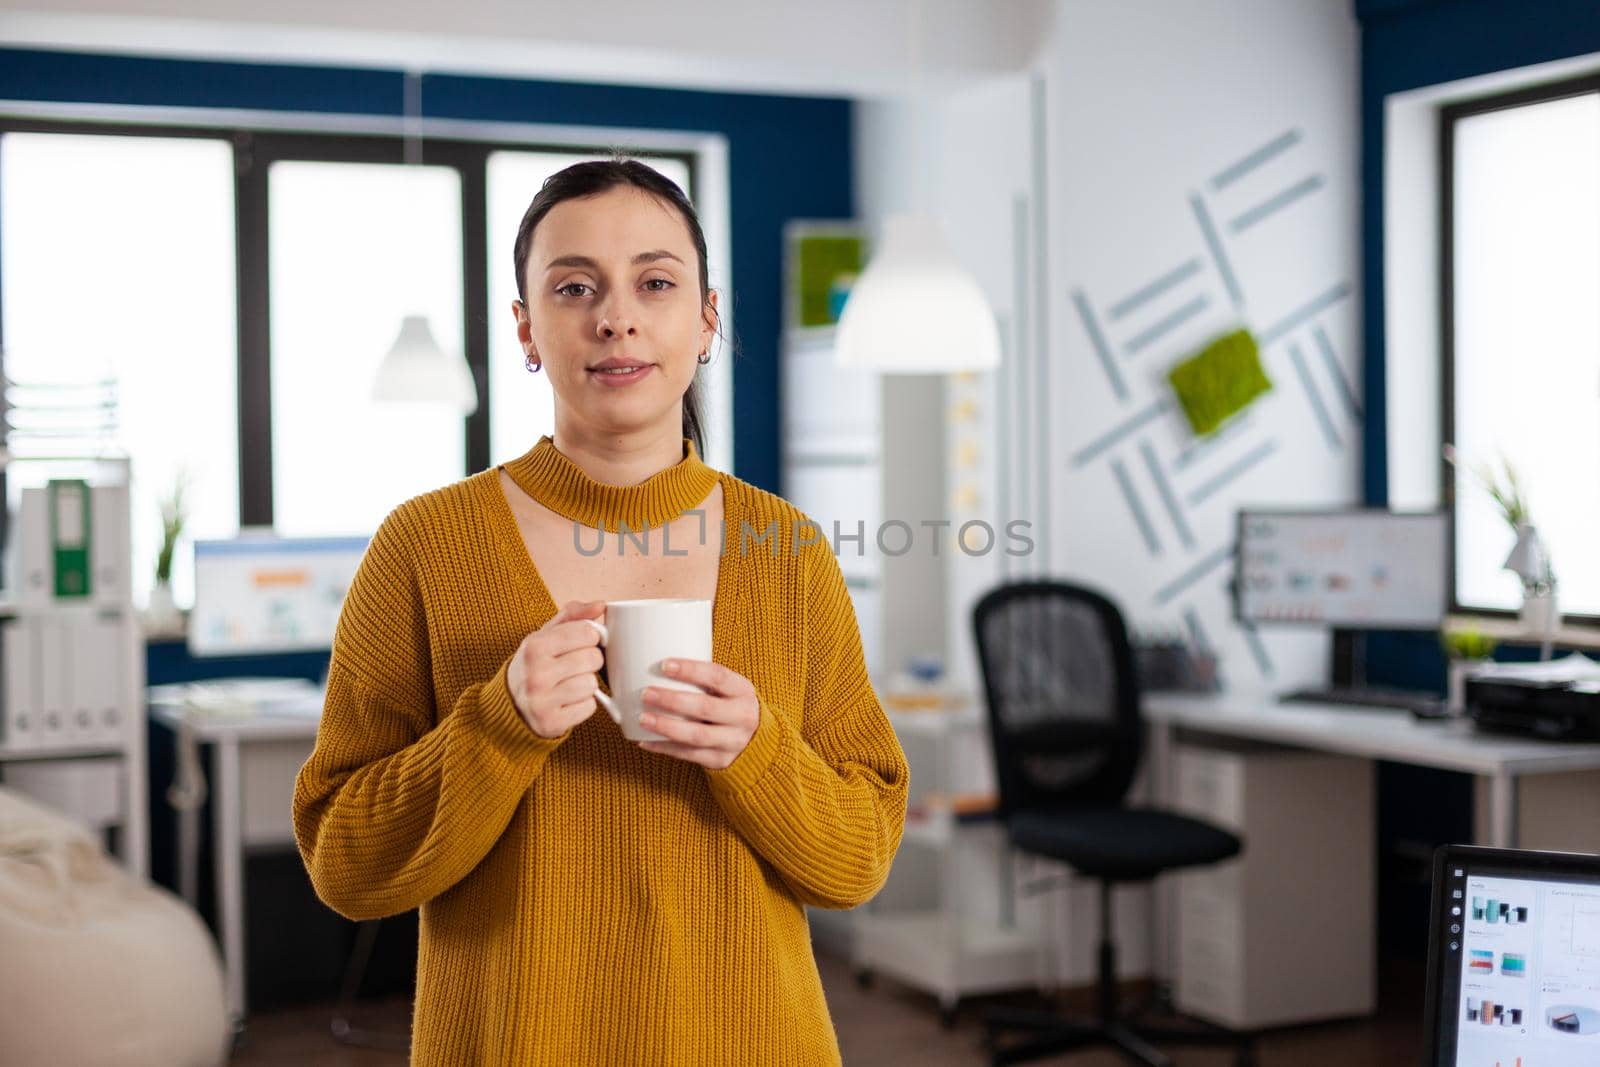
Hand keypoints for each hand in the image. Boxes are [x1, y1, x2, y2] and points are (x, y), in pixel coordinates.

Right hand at [507, 600, 605, 738]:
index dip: (591, 637)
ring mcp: (542, 701)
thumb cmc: (535, 664)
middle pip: (592, 658)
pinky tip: (568, 700)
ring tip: (570, 683)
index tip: (582, 642)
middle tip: (576, 665)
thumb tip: (601, 605)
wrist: (510, 705)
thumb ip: (573, 616)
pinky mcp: (551, 723)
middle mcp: (536, 674)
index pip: (587, 632)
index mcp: (534, 646)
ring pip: (592, 684)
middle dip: (590, 661)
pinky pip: (589, 707)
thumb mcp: (545, 635)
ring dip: (587, 684)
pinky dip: (584, 704)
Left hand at [637, 659, 760, 768]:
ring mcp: (733, 741)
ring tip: (642, 718)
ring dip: (666, 727)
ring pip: (697, 735)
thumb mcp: (730, 688)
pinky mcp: (720, 760)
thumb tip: (656, 659)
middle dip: (672, 700)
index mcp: (743, 691)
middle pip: (705, 708)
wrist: (757, 740)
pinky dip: (665, 748)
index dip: (691, 670)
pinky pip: (689, 755)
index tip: (664, 665)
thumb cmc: (731, 705)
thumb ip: (704, 678)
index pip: (718, 676)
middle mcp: (742, 716)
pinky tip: (645, 741)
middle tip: (646, 693)